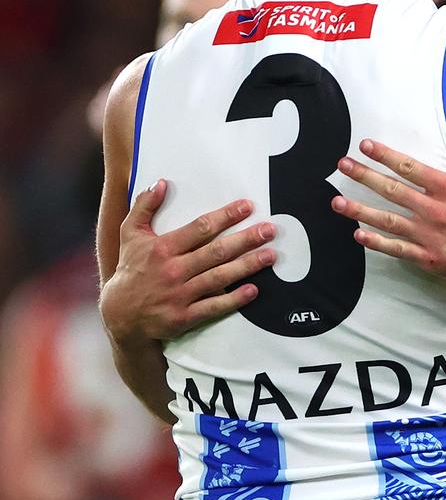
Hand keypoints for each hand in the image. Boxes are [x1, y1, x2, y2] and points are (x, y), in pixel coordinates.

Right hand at [101, 180, 276, 342]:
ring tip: (271, 256)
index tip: (248, 207)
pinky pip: (213, 307)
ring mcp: (180, 295)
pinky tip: (253, 290)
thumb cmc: (130, 268)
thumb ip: (144, 206)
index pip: (201, 228)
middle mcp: (174, 270)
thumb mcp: (130, 233)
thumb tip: (161, 182)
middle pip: (216, 252)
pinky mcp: (184, 317)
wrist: (120, 313)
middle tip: (269, 230)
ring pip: (219, 277)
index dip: (226, 216)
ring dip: (247, 266)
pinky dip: (234, 299)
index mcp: (163, 247)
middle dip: (246, 239)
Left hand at [332, 124, 445, 287]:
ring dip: (360, 210)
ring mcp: (430, 236)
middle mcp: (436, 210)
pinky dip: (376, 243)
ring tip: (337, 202)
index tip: (365, 145)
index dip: (385, 155)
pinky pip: (397, 250)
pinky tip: (358, 235)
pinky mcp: (429, 258)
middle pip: (392, 190)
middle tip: (342, 165)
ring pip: (387, 221)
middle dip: (364, 176)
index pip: (410, 168)